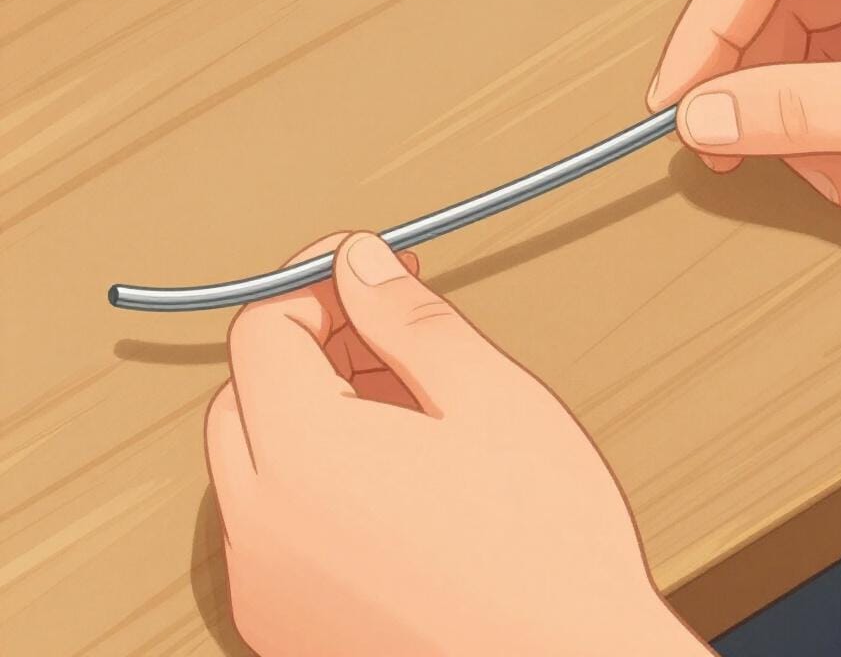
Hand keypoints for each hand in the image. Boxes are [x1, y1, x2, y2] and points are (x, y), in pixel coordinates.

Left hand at [205, 233, 706, 656]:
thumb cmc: (547, 551)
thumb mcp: (488, 395)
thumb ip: (407, 318)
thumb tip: (358, 263)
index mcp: (304, 456)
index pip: (261, 329)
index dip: (315, 281)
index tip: (363, 270)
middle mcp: (264, 527)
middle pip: (250, 390)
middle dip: (314, 344)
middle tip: (390, 334)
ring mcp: (268, 585)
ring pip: (260, 455)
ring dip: (316, 407)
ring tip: (409, 404)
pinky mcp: (286, 623)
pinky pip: (274, 520)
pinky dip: (315, 475)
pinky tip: (395, 472)